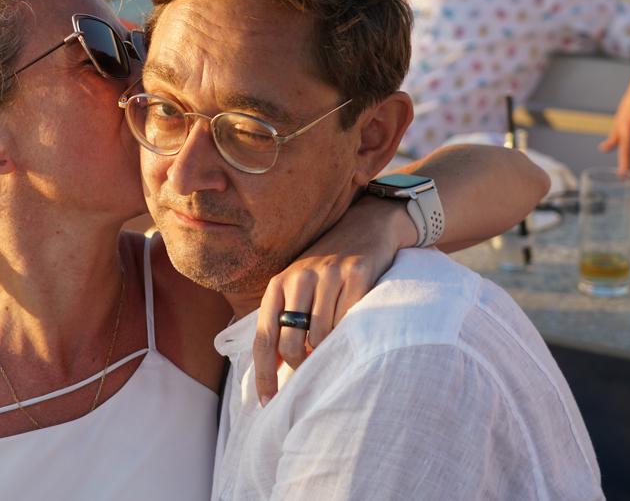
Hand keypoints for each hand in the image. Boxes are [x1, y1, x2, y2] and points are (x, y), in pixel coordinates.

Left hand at [253, 197, 411, 404]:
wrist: (366, 226)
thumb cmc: (327, 268)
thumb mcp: (298, 286)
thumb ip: (283, 320)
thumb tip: (275, 369)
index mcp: (277, 284)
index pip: (263, 337)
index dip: (263, 374)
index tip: (266, 403)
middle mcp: (299, 277)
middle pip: (291, 343)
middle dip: (301, 366)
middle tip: (313, 370)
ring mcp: (329, 275)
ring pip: (321, 337)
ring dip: (327, 352)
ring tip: (334, 345)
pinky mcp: (358, 274)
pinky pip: (350, 322)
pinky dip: (349, 335)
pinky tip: (352, 330)